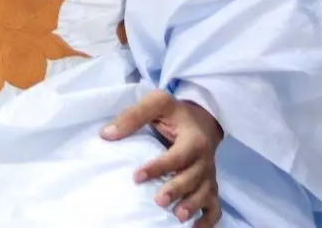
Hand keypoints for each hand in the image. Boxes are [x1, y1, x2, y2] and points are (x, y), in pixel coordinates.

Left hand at [102, 91, 222, 224]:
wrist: (203, 120)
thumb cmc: (175, 114)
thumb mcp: (157, 104)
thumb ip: (133, 116)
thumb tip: (106, 135)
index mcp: (193, 140)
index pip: (177, 156)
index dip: (158, 167)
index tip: (137, 177)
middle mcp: (204, 159)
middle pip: (194, 178)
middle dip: (177, 190)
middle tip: (159, 201)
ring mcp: (209, 175)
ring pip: (206, 194)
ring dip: (193, 206)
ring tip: (178, 216)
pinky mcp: (211, 186)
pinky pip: (215, 207)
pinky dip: (208, 220)